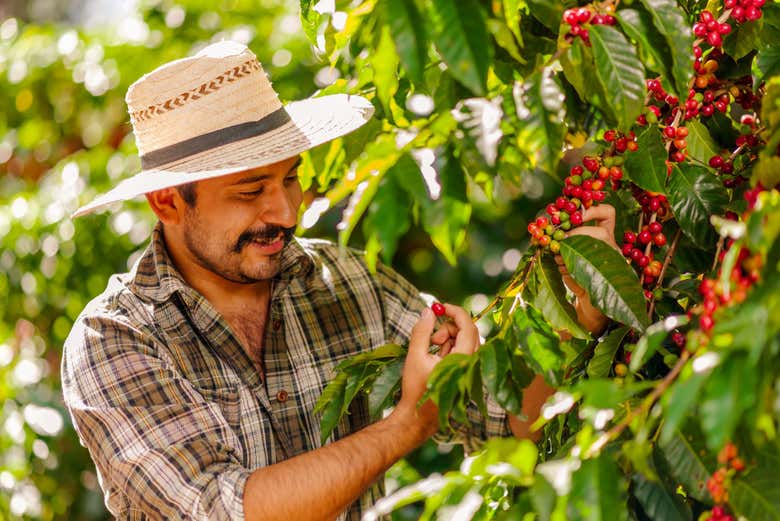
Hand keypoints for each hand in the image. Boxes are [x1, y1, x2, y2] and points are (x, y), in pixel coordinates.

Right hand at [392, 304, 478, 437]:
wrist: (419, 417)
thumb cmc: (416, 388)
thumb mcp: (415, 356)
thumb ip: (422, 331)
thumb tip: (428, 311)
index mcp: (462, 360)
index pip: (468, 326)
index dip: (455, 312)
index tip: (440, 307)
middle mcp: (471, 364)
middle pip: (469, 332)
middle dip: (450, 327)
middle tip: (432, 336)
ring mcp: (470, 370)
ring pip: (465, 341)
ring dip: (449, 338)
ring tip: (431, 348)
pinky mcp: (465, 374)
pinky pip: (462, 352)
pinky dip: (450, 348)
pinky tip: (435, 357)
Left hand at [554, 204, 618, 334]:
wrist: (585, 300)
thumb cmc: (575, 270)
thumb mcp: (567, 250)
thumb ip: (561, 237)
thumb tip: (542, 227)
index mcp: (604, 235)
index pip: (607, 213)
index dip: (593, 209)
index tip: (574, 211)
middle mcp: (611, 247)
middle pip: (602, 231)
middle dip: (578, 232)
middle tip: (562, 236)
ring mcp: (610, 264)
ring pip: (595, 249)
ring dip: (571, 249)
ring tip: (558, 254)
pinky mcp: (602, 278)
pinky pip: (583, 267)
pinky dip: (567, 266)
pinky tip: (561, 268)